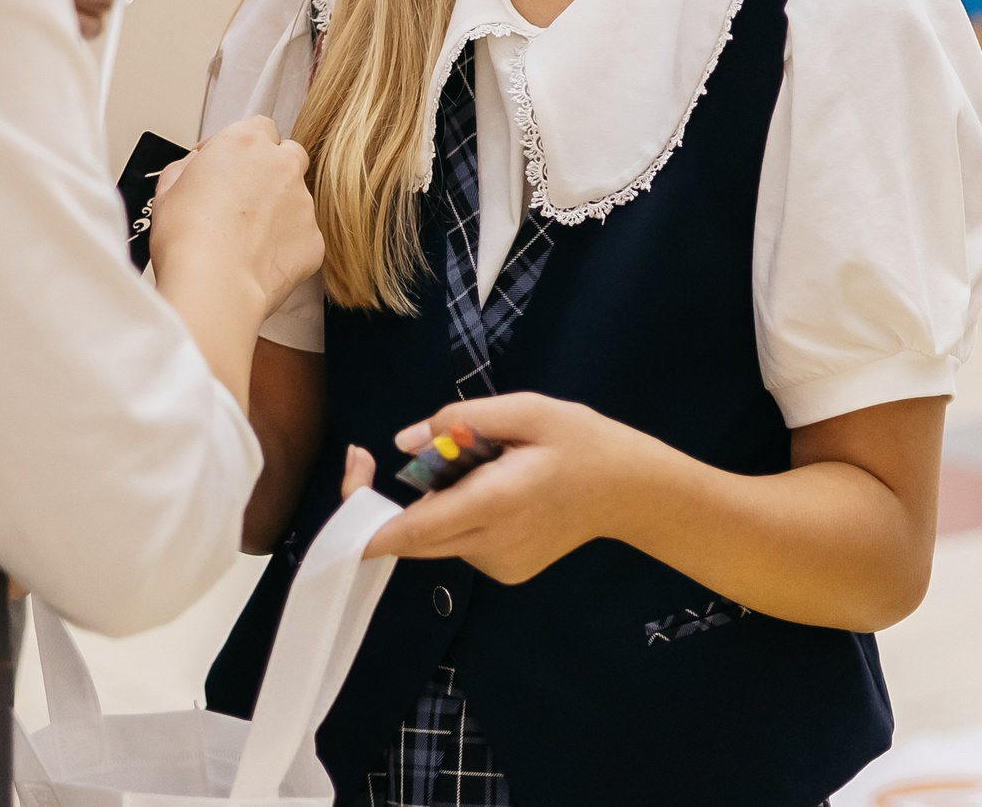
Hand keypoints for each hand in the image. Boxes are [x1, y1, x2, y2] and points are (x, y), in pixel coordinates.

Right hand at [147, 115, 322, 322]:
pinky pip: (303, 236)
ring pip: (297, 198)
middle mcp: (281, 166)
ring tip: (247, 238)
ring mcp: (303, 203)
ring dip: (278, 210)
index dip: (243, 147)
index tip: (229, 163)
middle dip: (271, 171)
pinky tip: (259, 260)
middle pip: (288, 155)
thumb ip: (190, 166)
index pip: (259, 127)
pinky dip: (286, 245)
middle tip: (245, 197)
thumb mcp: (168, 187)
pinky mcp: (314, 240)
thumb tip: (197, 169)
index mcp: (245, 143)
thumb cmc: (187, 238)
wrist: (214, 285)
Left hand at [363, 394, 661, 581]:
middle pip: (413, 538)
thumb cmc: (579, 440)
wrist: (628, 490)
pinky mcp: (505, 572)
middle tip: (415, 451)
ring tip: (487, 467)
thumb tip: (403, 444)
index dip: (368, 521)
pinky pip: (460, 543)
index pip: (413, 530)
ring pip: (437, 538)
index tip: (353, 480)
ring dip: (438, 504)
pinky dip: (461, 516)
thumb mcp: (525, 410)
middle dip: (397, 500)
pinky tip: (499, 490)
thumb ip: (459, 421)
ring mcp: (499, 565)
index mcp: (495, 503)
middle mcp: (492, 544)